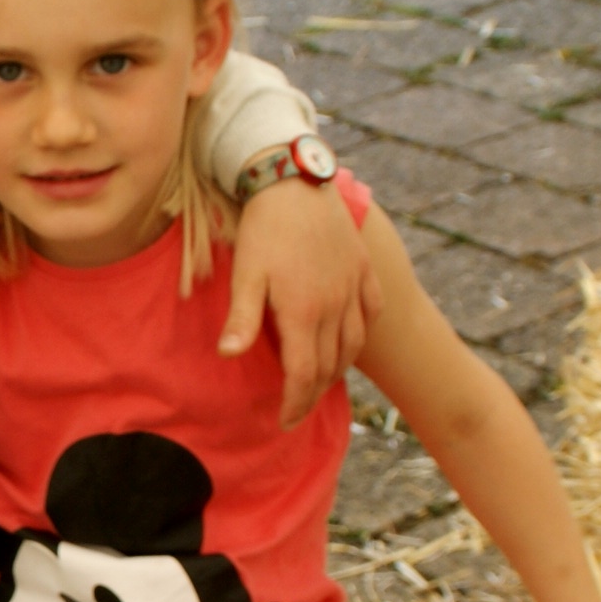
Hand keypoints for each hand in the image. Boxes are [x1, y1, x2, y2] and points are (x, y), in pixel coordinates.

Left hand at [222, 178, 382, 430]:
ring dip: (337, 370)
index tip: (283, 421)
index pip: (302, 374)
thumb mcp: (245, 274)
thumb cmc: (263, 228)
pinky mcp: (363, 268)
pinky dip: (361, 334)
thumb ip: (241, 318)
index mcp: (303, 312)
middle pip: (329, 366)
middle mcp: (335, 306)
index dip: (294, 403)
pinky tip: (350, 340)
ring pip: (353, 344)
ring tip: (320, 382)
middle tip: (297, 409)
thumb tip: (229, 356)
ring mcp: (354, 286)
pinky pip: (371, 311)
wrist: (295, 180)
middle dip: (312, 394)